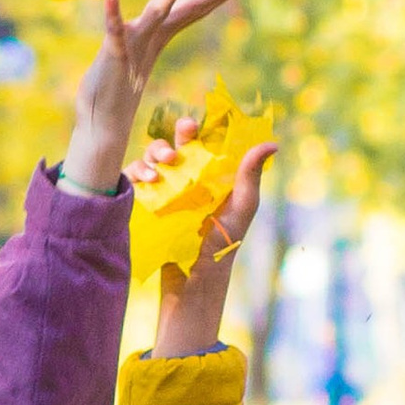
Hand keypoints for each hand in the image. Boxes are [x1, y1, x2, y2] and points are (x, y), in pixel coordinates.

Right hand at [60, 0, 257, 196]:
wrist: (100, 119)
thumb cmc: (119, 92)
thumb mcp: (145, 58)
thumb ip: (158, 38)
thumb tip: (179, 33)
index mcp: (162, 33)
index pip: (197, 7)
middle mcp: (150, 30)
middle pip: (190, 4)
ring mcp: (132, 39)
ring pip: (157, 10)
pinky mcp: (113, 53)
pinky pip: (115, 31)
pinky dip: (113, 13)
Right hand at [151, 122, 278, 358]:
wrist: (195, 278)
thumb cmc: (223, 243)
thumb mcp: (241, 207)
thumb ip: (251, 174)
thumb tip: (272, 143)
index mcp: (205, 176)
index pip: (195, 144)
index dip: (189, 131)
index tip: (190, 127)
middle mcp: (181, 181)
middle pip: (167, 149)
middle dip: (166, 143)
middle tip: (172, 152)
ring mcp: (160, 193)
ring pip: (147, 162)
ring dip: (149, 157)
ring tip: (158, 171)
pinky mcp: (142, 207)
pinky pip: (131, 182)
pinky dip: (134, 175)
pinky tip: (145, 181)